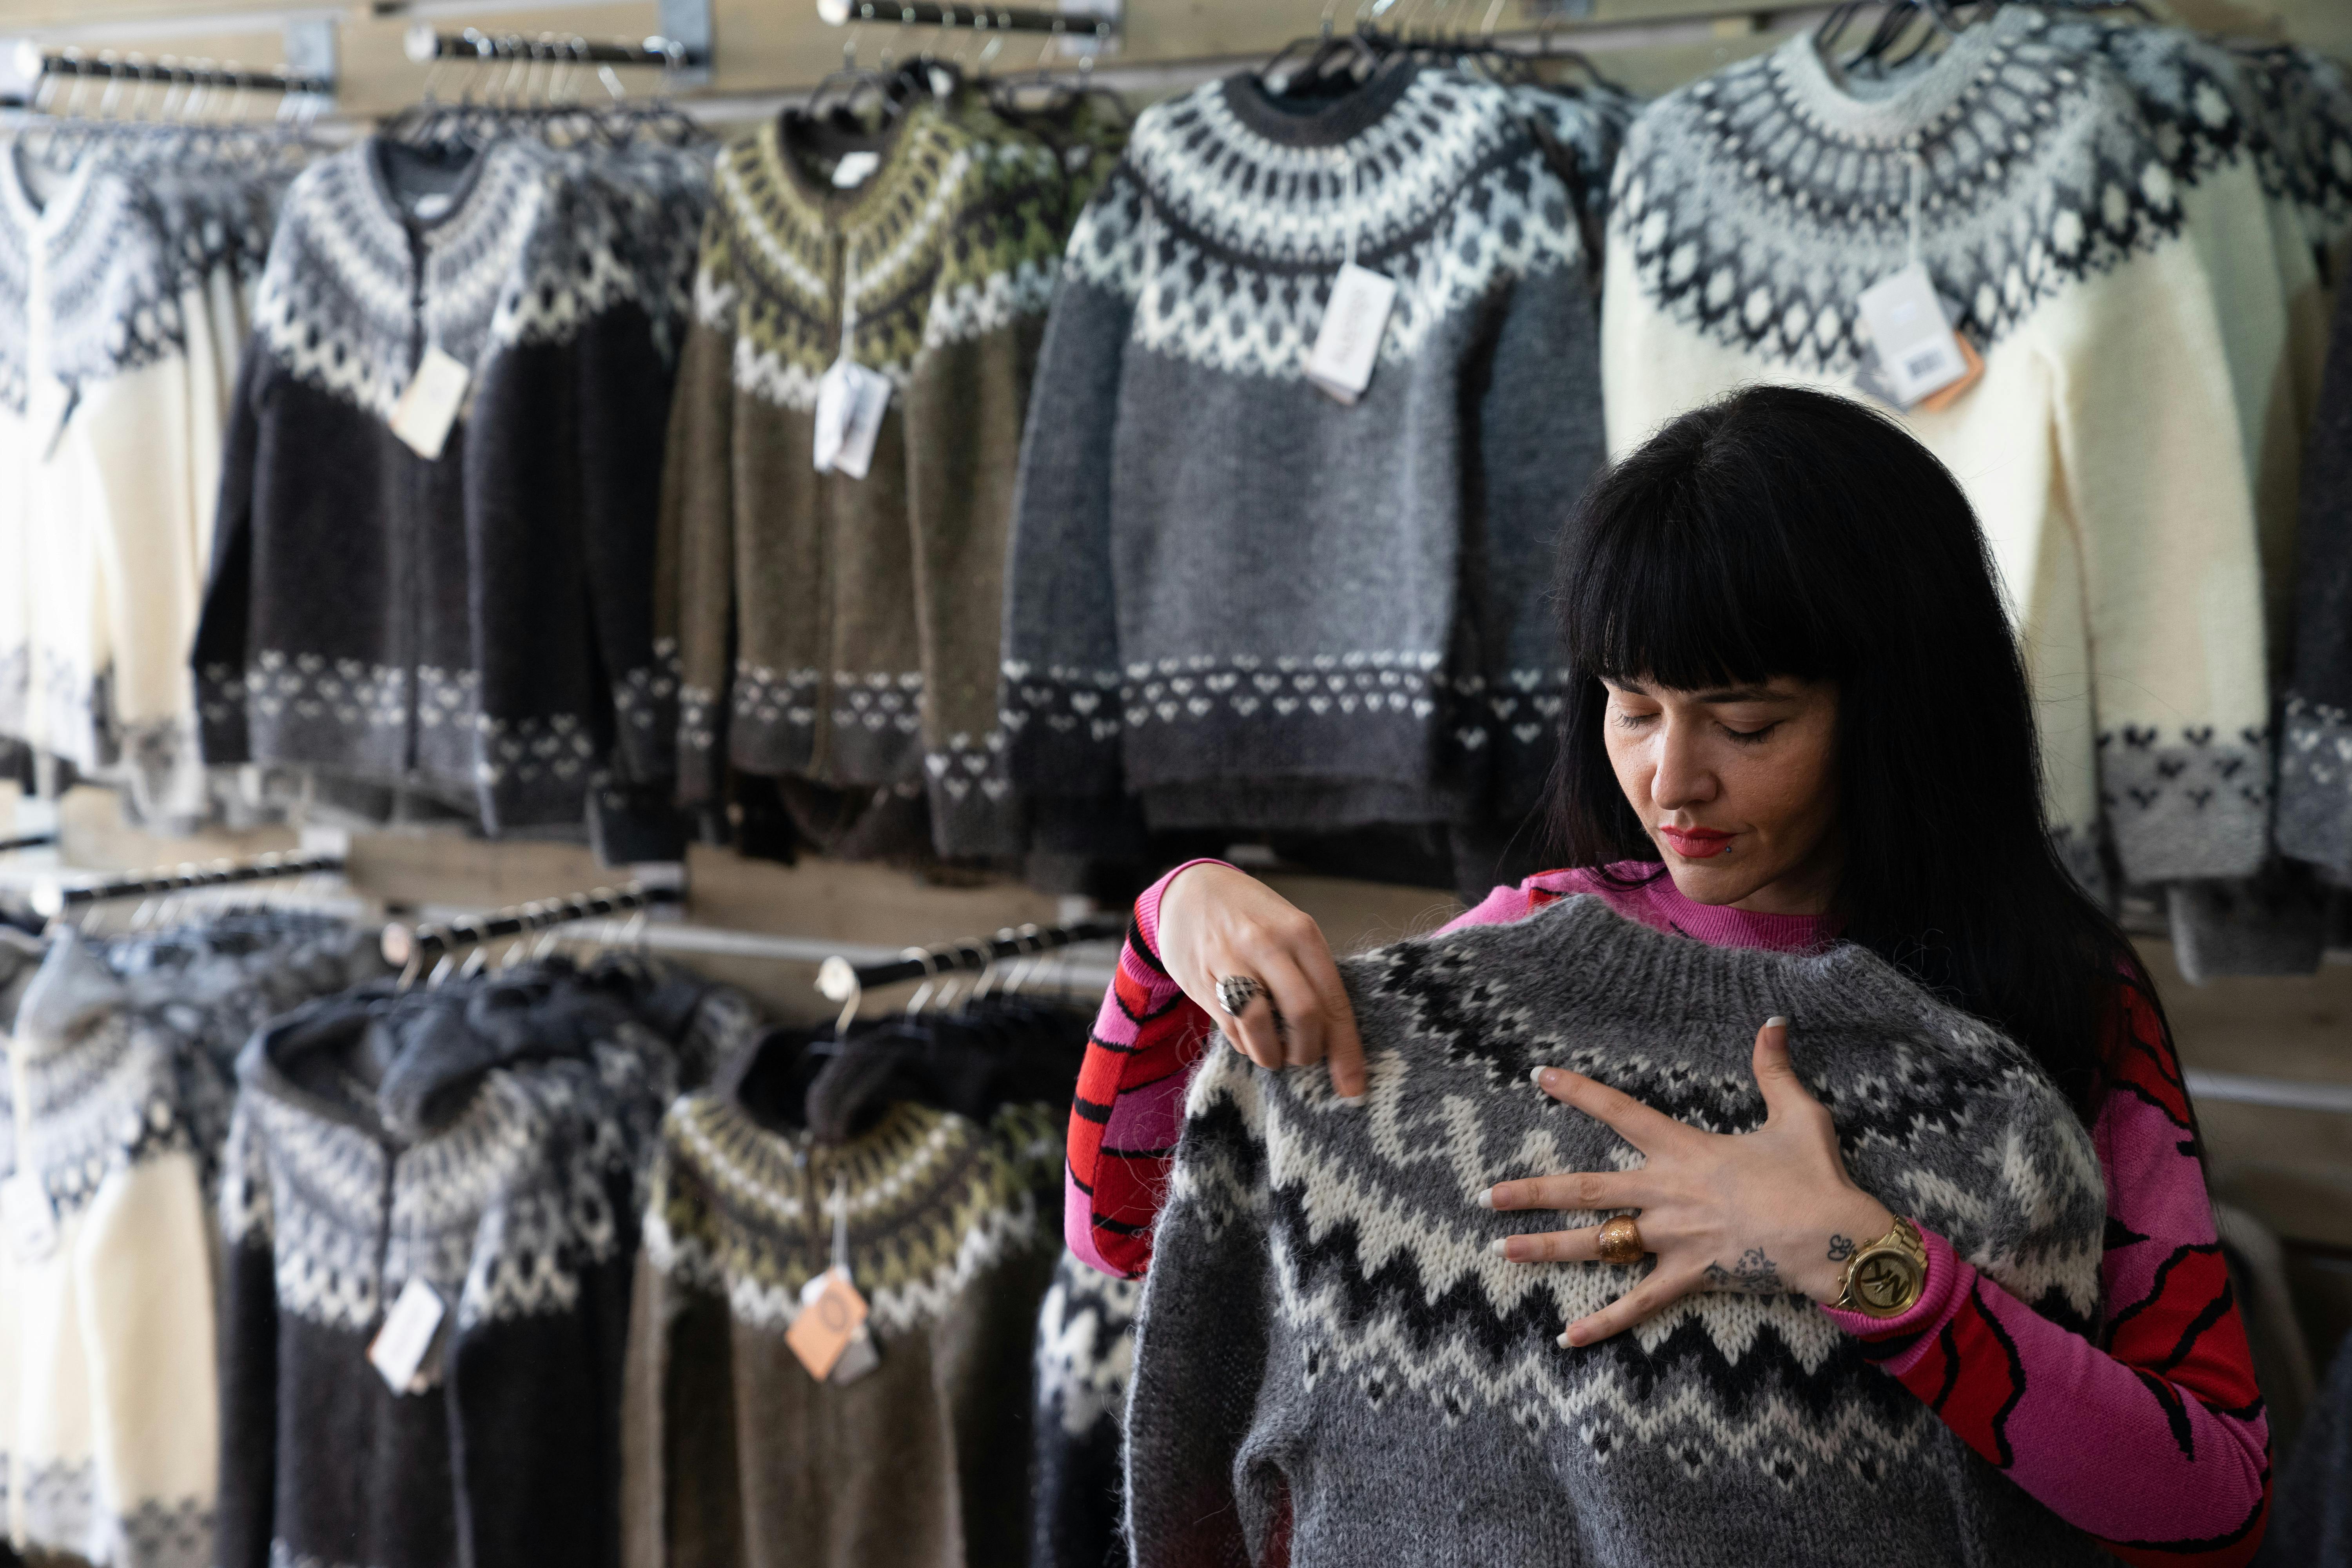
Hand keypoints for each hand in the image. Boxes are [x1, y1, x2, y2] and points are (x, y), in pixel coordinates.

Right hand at [1156, 862, 1366, 1098]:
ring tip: (1274, 1055)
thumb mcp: (1289, 927)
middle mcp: (1267, 944)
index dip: (1346, 1050)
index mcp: (1300, 932)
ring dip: (1272, 1055)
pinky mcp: (1199, 979)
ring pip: (1260, 1026)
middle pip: (1303, 1016)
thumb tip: (1334, 1034)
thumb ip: (1310, 972)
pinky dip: (1245, 1045)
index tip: (1353, 1086)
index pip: (1333, 1000)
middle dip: (1308, 1052)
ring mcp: (1230, 961)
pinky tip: (1249, 1038)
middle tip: (1303, 1058)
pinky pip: (1229, 1028)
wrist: (1189, 890)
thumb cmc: (1251, 915)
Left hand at [1481, 1018, 1893, 1345]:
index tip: (1538, 1077)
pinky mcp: (1688, 1277)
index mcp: (1683, 1150)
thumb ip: (1774, 1069)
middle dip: (1532, 1191)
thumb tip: (1774, 1023)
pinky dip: (1601, 1322)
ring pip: (1596, 1243)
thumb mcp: (1797, 1114)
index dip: (1577, 1092)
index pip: (1618, 1112)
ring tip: (1501, 1251)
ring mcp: (1672, 1238)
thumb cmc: (1814, 1176)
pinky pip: (1637, 1304)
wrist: (1836, 1236)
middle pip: (1584, 1189)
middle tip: (1486, 1195)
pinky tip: (1565, 1337)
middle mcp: (1665, 1193)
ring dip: (1545, 1247)